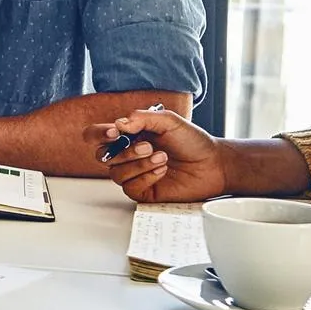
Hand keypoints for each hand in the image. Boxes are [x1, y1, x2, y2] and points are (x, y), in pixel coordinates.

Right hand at [90, 108, 228, 203]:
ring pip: (116, 173)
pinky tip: (162, 171)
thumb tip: (119, 124)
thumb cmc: (192, 141)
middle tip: (148, 146)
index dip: (99, 134)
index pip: (97, 135)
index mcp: (129, 135)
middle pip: (103, 156)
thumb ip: (143, 118)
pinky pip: (130, 188)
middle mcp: (128, 155)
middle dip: (125, 152)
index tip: (115, 133)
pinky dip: (145, 178)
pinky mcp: (144, 191)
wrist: (213, 164)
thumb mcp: (169, 121)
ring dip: (139, 165)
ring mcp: (135, 174)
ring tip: (162, 158)